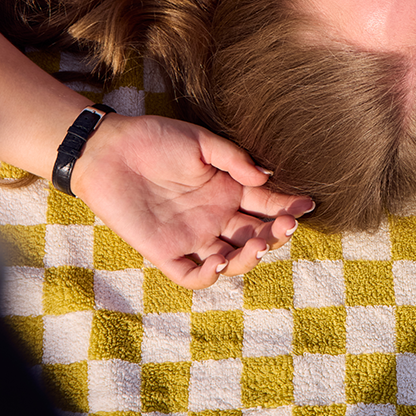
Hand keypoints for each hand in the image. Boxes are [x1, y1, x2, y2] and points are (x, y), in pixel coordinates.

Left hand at [71, 113, 313, 287]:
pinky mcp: (165, 251)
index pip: (266, 202)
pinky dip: (208, 276)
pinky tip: (221, 261)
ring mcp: (191, 236)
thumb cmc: (155, 139)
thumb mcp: (200, 141)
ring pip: (231, 259)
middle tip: (287, 226)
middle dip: (276, 233)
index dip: (288, 206)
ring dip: (250, 257)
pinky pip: (191, 274)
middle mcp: (214, 215)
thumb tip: (267, 177)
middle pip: (255, 234)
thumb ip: (234, 160)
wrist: (108, 150)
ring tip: (259, 244)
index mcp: (227, 188)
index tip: (307, 205)